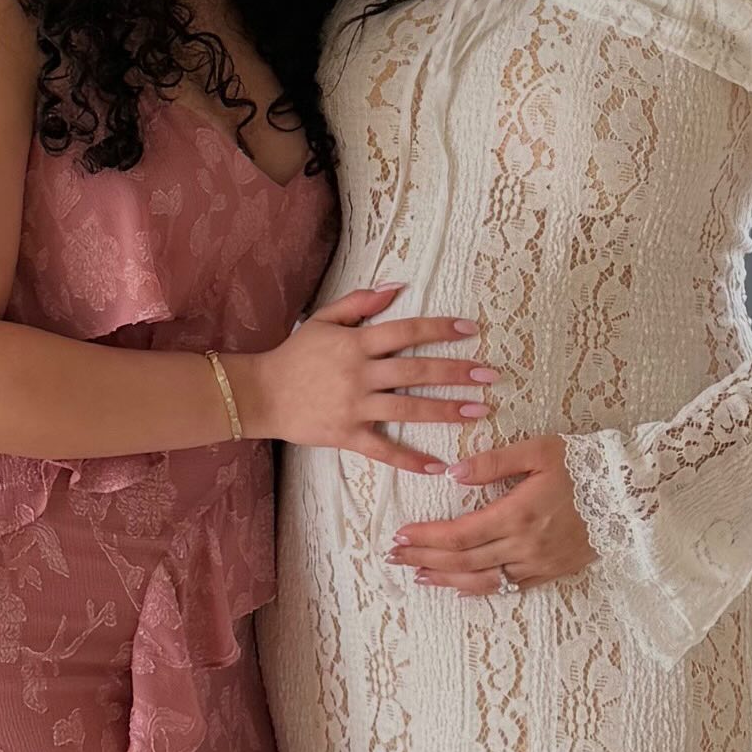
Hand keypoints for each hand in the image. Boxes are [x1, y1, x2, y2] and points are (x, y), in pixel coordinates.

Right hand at [229, 286, 497, 476]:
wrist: (261, 394)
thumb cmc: (295, 355)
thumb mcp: (324, 319)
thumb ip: (361, 302)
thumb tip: (398, 286)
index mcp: (356, 343)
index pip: (407, 331)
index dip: (440, 329)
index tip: (471, 329)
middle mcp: (359, 374)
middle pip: (416, 370)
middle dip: (456, 372)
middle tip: (490, 375)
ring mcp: (354, 406)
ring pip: (408, 408)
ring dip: (446, 410)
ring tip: (478, 411)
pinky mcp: (347, 435)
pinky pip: (383, 449)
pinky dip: (410, 460)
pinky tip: (438, 466)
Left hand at [386, 436, 596, 592]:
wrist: (632, 494)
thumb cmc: (586, 465)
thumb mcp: (540, 450)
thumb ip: (493, 463)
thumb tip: (452, 472)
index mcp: (517, 515)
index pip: (458, 534)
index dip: (425, 538)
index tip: (400, 535)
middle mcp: (523, 546)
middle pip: (462, 561)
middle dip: (424, 559)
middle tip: (395, 557)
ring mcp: (538, 564)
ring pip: (482, 581)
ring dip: (446, 580)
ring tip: (419, 576)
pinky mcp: (551, 572)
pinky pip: (509, 588)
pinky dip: (480, 589)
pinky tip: (461, 587)